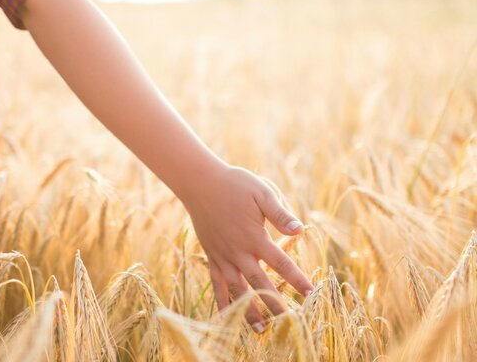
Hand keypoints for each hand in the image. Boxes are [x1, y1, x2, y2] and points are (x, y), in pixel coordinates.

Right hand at [180, 165, 313, 331]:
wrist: (201, 184)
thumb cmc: (235, 185)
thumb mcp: (261, 193)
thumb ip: (279, 215)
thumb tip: (300, 231)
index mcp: (254, 237)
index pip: (281, 263)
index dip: (297, 279)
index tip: (311, 294)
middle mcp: (238, 252)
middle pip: (260, 283)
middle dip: (276, 303)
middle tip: (289, 322)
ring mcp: (222, 257)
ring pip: (237, 290)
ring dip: (249, 310)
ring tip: (260, 329)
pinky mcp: (211, 257)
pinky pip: (216, 284)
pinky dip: (222, 301)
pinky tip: (226, 316)